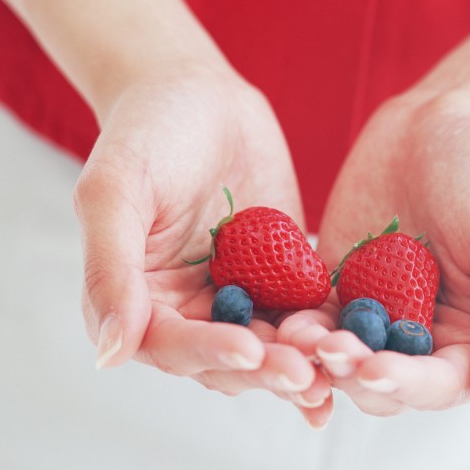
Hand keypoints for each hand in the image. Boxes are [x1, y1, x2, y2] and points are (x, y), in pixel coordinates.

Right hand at [73, 68, 330, 427]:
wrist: (199, 93)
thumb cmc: (144, 133)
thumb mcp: (113, 191)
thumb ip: (109, 271)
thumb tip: (109, 356)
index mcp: (138, 301)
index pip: (171, 345)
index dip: (208, 353)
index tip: (248, 351)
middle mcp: (189, 309)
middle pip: (227, 358)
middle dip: (265, 369)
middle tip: (305, 377)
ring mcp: (240, 294)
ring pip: (272, 342)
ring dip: (303, 361)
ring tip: (338, 369)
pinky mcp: (282, 275)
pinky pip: (306, 308)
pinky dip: (329, 328)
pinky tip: (361, 345)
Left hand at [279, 87, 469, 436]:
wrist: (447, 119)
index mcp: (469, 343)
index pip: (435, 384)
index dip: (404, 384)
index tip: (375, 369)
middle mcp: (417, 337)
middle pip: (378, 378)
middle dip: (351, 369)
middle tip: (327, 349)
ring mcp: (371, 311)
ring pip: (336, 350)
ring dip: (313, 352)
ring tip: (293, 336)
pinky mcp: (332, 282)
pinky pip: (306, 309)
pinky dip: (290, 317)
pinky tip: (272, 313)